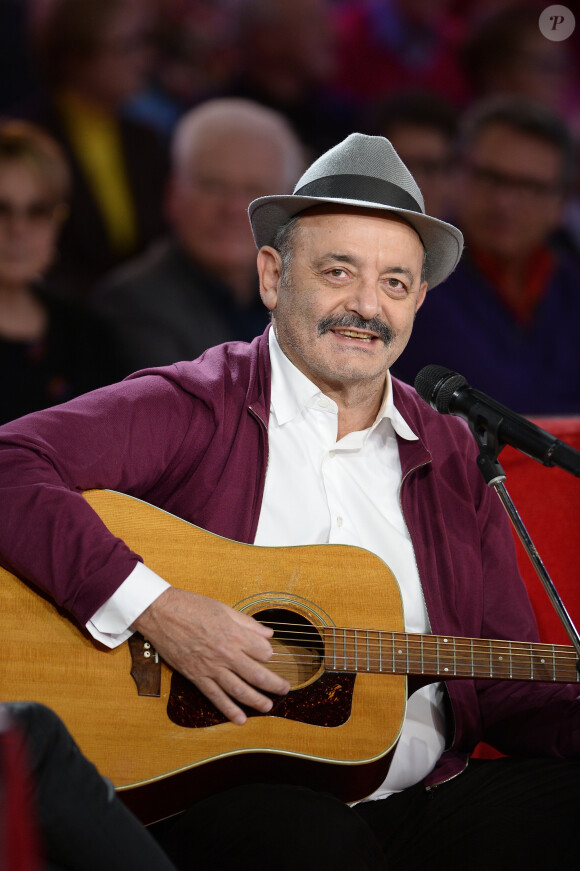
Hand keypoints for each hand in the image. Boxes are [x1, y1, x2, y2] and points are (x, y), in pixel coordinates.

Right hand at [132, 588, 289, 723]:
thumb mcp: (224, 609)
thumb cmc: (192, 606)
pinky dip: (229, 710)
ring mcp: (211, 668)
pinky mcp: (197, 677)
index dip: (269, 654)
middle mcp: (226, 654)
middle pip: (257, 675)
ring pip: (240, 690)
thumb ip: (247, 623)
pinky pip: (216, 697)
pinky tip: (240, 719)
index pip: (263, 651)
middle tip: (284, 690)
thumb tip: (268, 632)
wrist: (161, 613)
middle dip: (274, 684)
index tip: (269, 654)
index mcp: (235, 635)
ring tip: (268, 707)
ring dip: (257, 701)